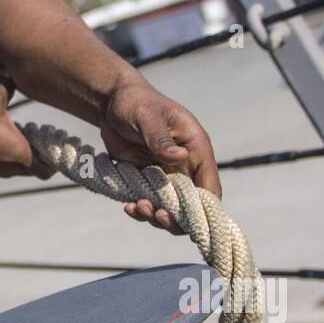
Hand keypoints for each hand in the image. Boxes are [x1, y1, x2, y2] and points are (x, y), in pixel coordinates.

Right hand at [0, 79, 55, 179]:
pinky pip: (5, 160)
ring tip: (25, 126)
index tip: (58, 139)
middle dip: (43, 149)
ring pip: (20, 163)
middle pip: (38, 166)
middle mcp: (12, 167)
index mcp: (21, 154)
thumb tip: (12, 75)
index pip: (51, 168)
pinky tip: (2, 130)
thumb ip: (7, 87)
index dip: (58, 156)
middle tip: (43, 130)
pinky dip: (9, 149)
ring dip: (25, 148)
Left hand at [101, 79, 220, 235]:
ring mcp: (166, 176)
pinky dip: (140, 210)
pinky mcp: (147, 181)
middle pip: (191, 207)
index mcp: (196, 149)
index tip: (187, 220)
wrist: (113, 103)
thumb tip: (179, 157)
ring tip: (137, 207)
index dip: (204, 209)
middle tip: (157, 215)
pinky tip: (128, 206)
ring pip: (169, 210)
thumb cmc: (135, 102)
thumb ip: (160, 138)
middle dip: (176, 219)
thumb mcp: (146, 116)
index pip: (210, 188)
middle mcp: (185, 167)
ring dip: (155, 216)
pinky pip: (149, 203)